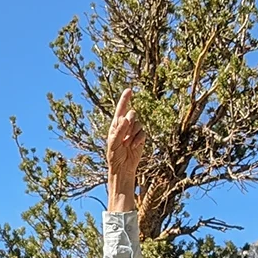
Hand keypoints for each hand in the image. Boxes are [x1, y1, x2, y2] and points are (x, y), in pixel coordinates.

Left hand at [104, 87, 144, 211]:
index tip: (129, 90)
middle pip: (132, 114)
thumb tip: (126, 118)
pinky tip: (133, 146)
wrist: (122, 168)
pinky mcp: (140, 138)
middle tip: (125, 134)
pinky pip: (143, 133)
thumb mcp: (114, 143)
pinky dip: (138, 139)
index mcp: (116, 125)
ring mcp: (133, 132)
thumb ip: (119, 130)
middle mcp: (125, 126)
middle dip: (130, 122)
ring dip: (133, 133)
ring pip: (138, 124)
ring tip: (127, 144)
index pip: (121, 109)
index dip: (125, 99)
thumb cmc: (114, 156)